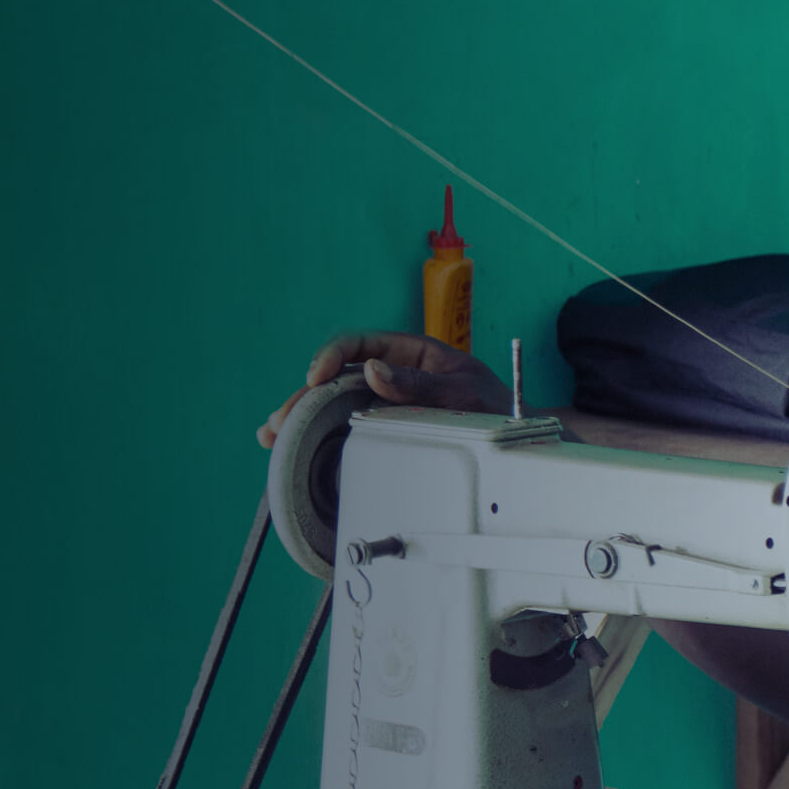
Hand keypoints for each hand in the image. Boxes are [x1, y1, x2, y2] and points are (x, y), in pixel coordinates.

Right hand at [257, 331, 511, 446]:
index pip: (361, 343)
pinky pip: (347, 424)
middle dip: (306, 395)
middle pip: (338, 376)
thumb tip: (374, 371)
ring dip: (303, 416)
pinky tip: (291, 445)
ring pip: (336, 402)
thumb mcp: (464, 390)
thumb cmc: (496, 407)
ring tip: (272, 435)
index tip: (317, 377)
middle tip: (281, 419)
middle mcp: (393, 374)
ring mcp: (387, 401)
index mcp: (411, 353)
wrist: (516, 435)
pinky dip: (318, 433)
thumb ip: (422, 382)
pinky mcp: (385, 426)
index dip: (334, 356)